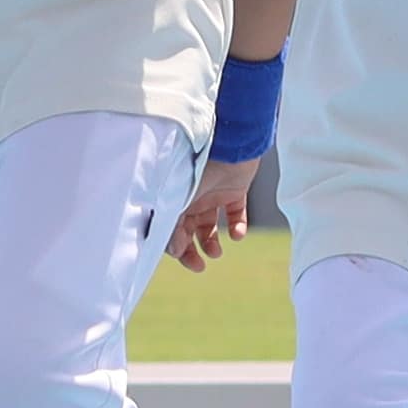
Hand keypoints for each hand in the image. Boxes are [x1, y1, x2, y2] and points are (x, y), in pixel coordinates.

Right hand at [172, 154, 261, 269]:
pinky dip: (238, 227)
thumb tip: (173, 250)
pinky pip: (235, 213)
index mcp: (174, 197)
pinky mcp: (235, 190)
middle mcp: (191, 197)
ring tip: (217, 252)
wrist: (231, 140)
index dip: (174, 245)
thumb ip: (173, 223)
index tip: (182, 256)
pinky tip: (238, 234)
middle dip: (191, 252)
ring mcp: (212, 193)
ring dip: (211, 243)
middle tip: (199, 267)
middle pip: (187, 231)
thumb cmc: (200, 163)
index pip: (170, 228)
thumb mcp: (180, 196)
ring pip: (209, 226)